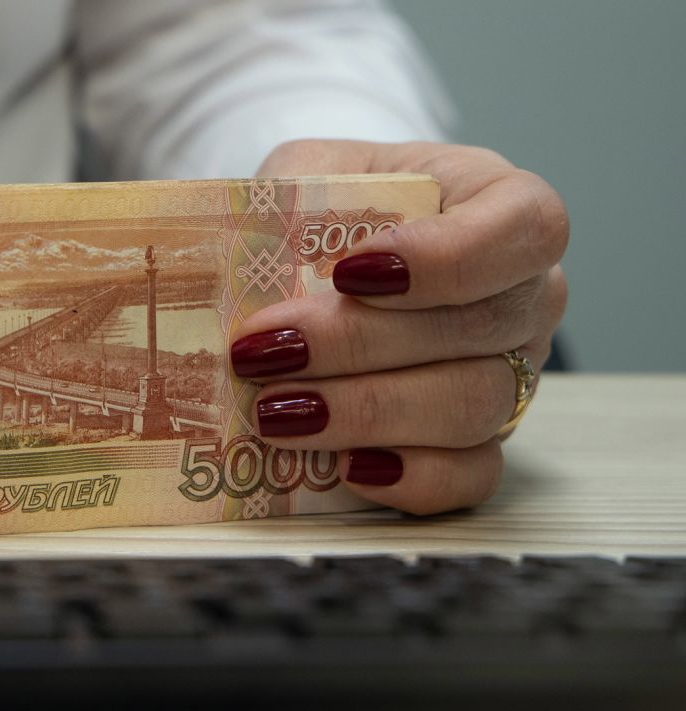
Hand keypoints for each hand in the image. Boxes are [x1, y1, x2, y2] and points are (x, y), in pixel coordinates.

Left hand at [232, 140, 567, 513]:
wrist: (327, 253)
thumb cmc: (329, 206)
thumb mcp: (308, 172)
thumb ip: (293, 195)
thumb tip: (243, 256)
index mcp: (500, 204)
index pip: (526, 226)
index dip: (447, 256)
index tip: (350, 271)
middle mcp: (525, 293)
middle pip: (480, 327)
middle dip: (358, 344)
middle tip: (261, 352)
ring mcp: (513, 371)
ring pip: (471, 406)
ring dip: (364, 412)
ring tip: (272, 412)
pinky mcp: (482, 439)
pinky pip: (471, 474)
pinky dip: (408, 477)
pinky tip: (342, 465)